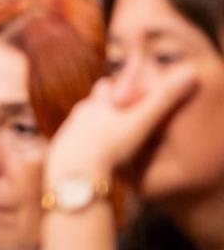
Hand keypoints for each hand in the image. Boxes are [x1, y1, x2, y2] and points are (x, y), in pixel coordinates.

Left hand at [46, 73, 195, 183]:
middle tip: (117, 112)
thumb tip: (190, 75)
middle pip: (90, 104)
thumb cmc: (110, 146)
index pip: (106, 86)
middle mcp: (79, 116)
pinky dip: (83, 148)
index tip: (128, 90)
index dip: (118, 86)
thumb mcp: (141, 122)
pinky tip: (92, 158)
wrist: (75, 175)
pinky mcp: (60, 153)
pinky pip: (73, 146)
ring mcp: (67, 134)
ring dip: (92, 128)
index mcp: (96, 105)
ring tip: (107, 139)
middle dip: (102, 105)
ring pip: (80, 124)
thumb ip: (162, 101)